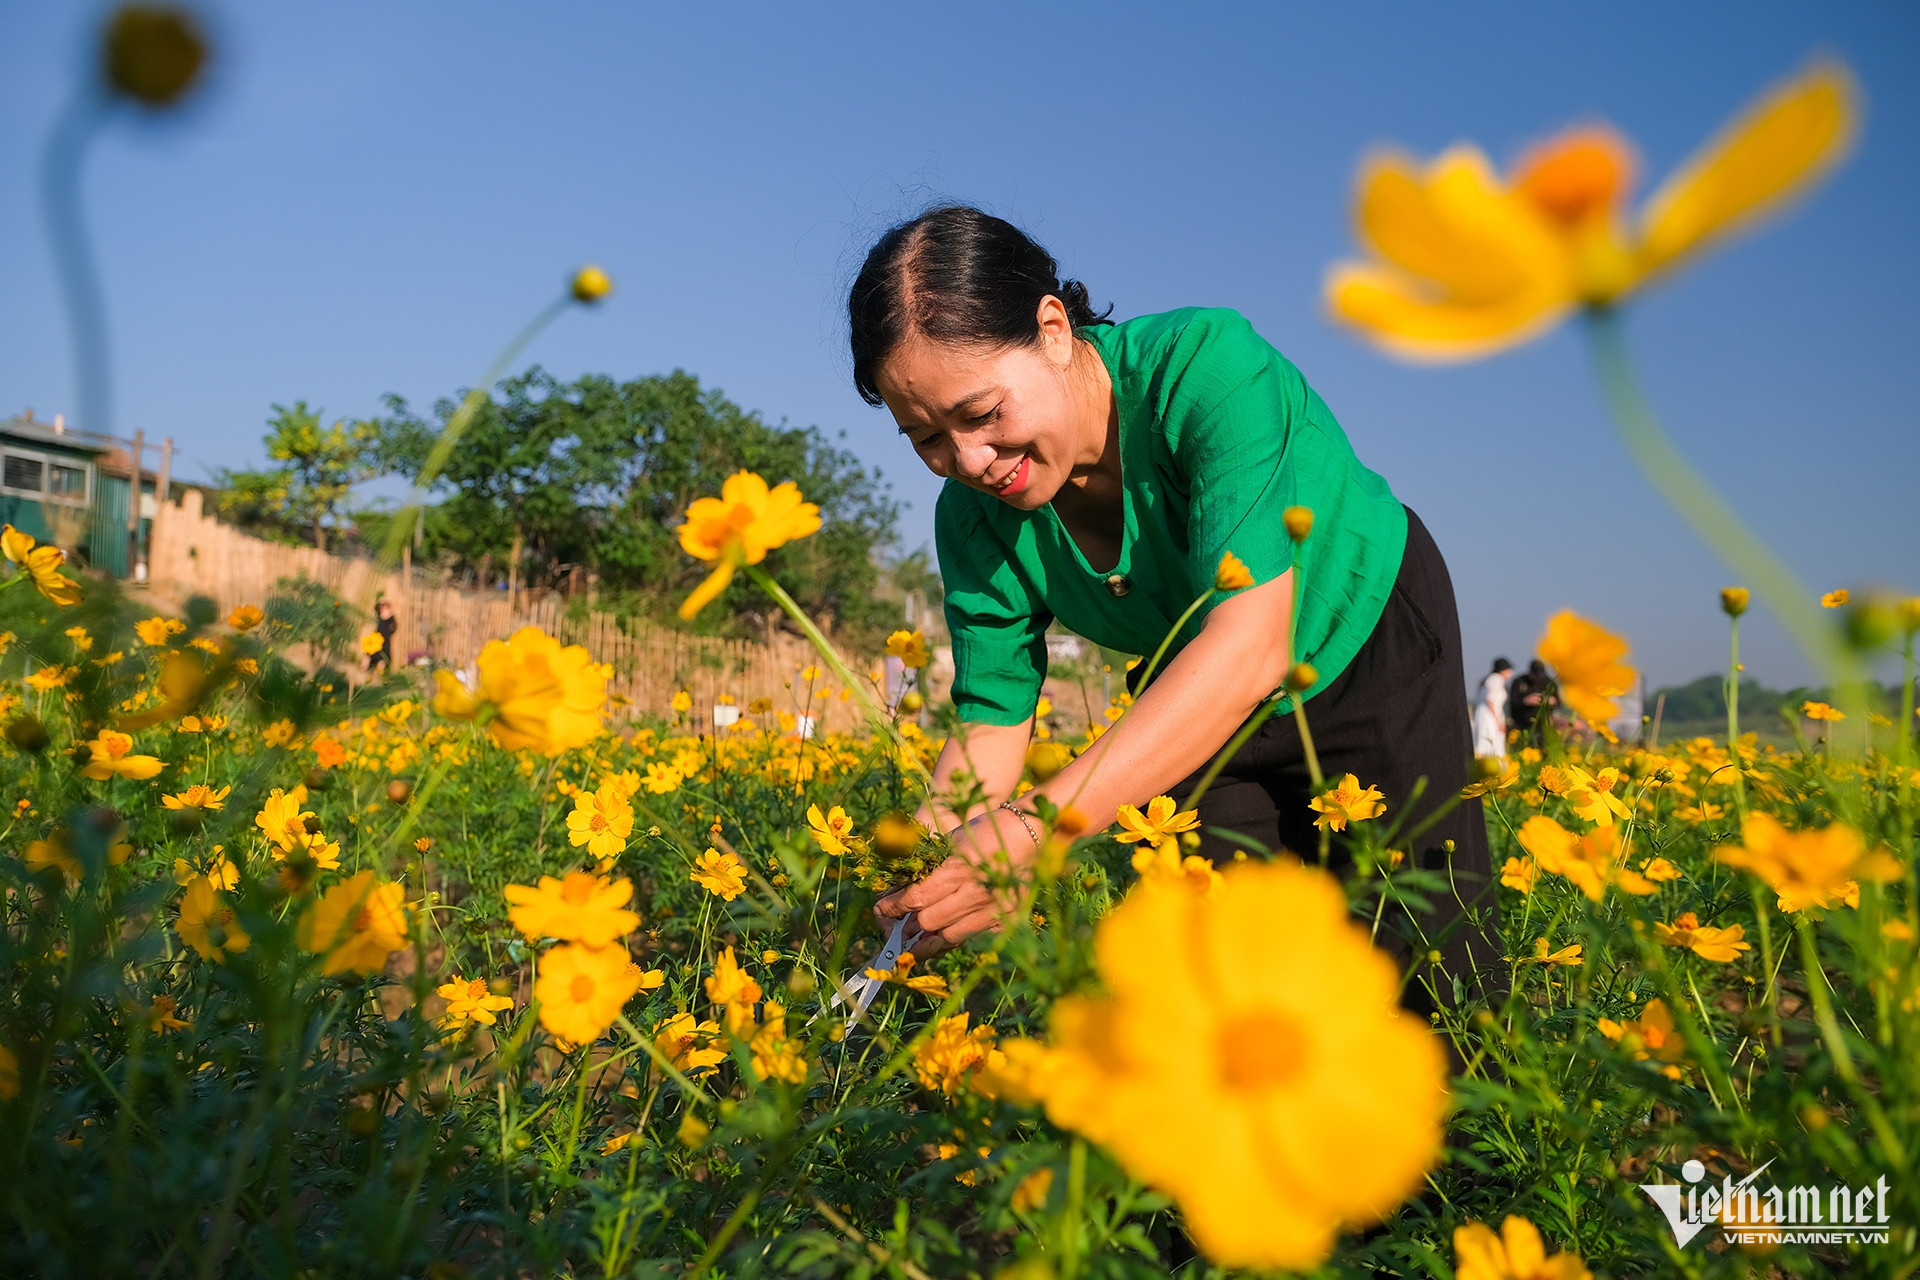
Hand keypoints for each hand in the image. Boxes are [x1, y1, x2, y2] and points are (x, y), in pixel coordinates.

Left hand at [874, 807, 1039, 955]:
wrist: (1029, 834)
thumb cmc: (985, 831)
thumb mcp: (951, 841)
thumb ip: (928, 867)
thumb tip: (900, 891)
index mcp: (958, 870)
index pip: (916, 898)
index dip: (895, 907)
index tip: (883, 909)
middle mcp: (975, 894)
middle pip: (929, 922)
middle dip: (910, 926)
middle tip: (900, 927)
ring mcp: (992, 910)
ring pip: (949, 936)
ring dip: (930, 939)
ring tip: (917, 941)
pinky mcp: (1005, 920)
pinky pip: (972, 938)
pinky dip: (955, 937)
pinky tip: (945, 935)